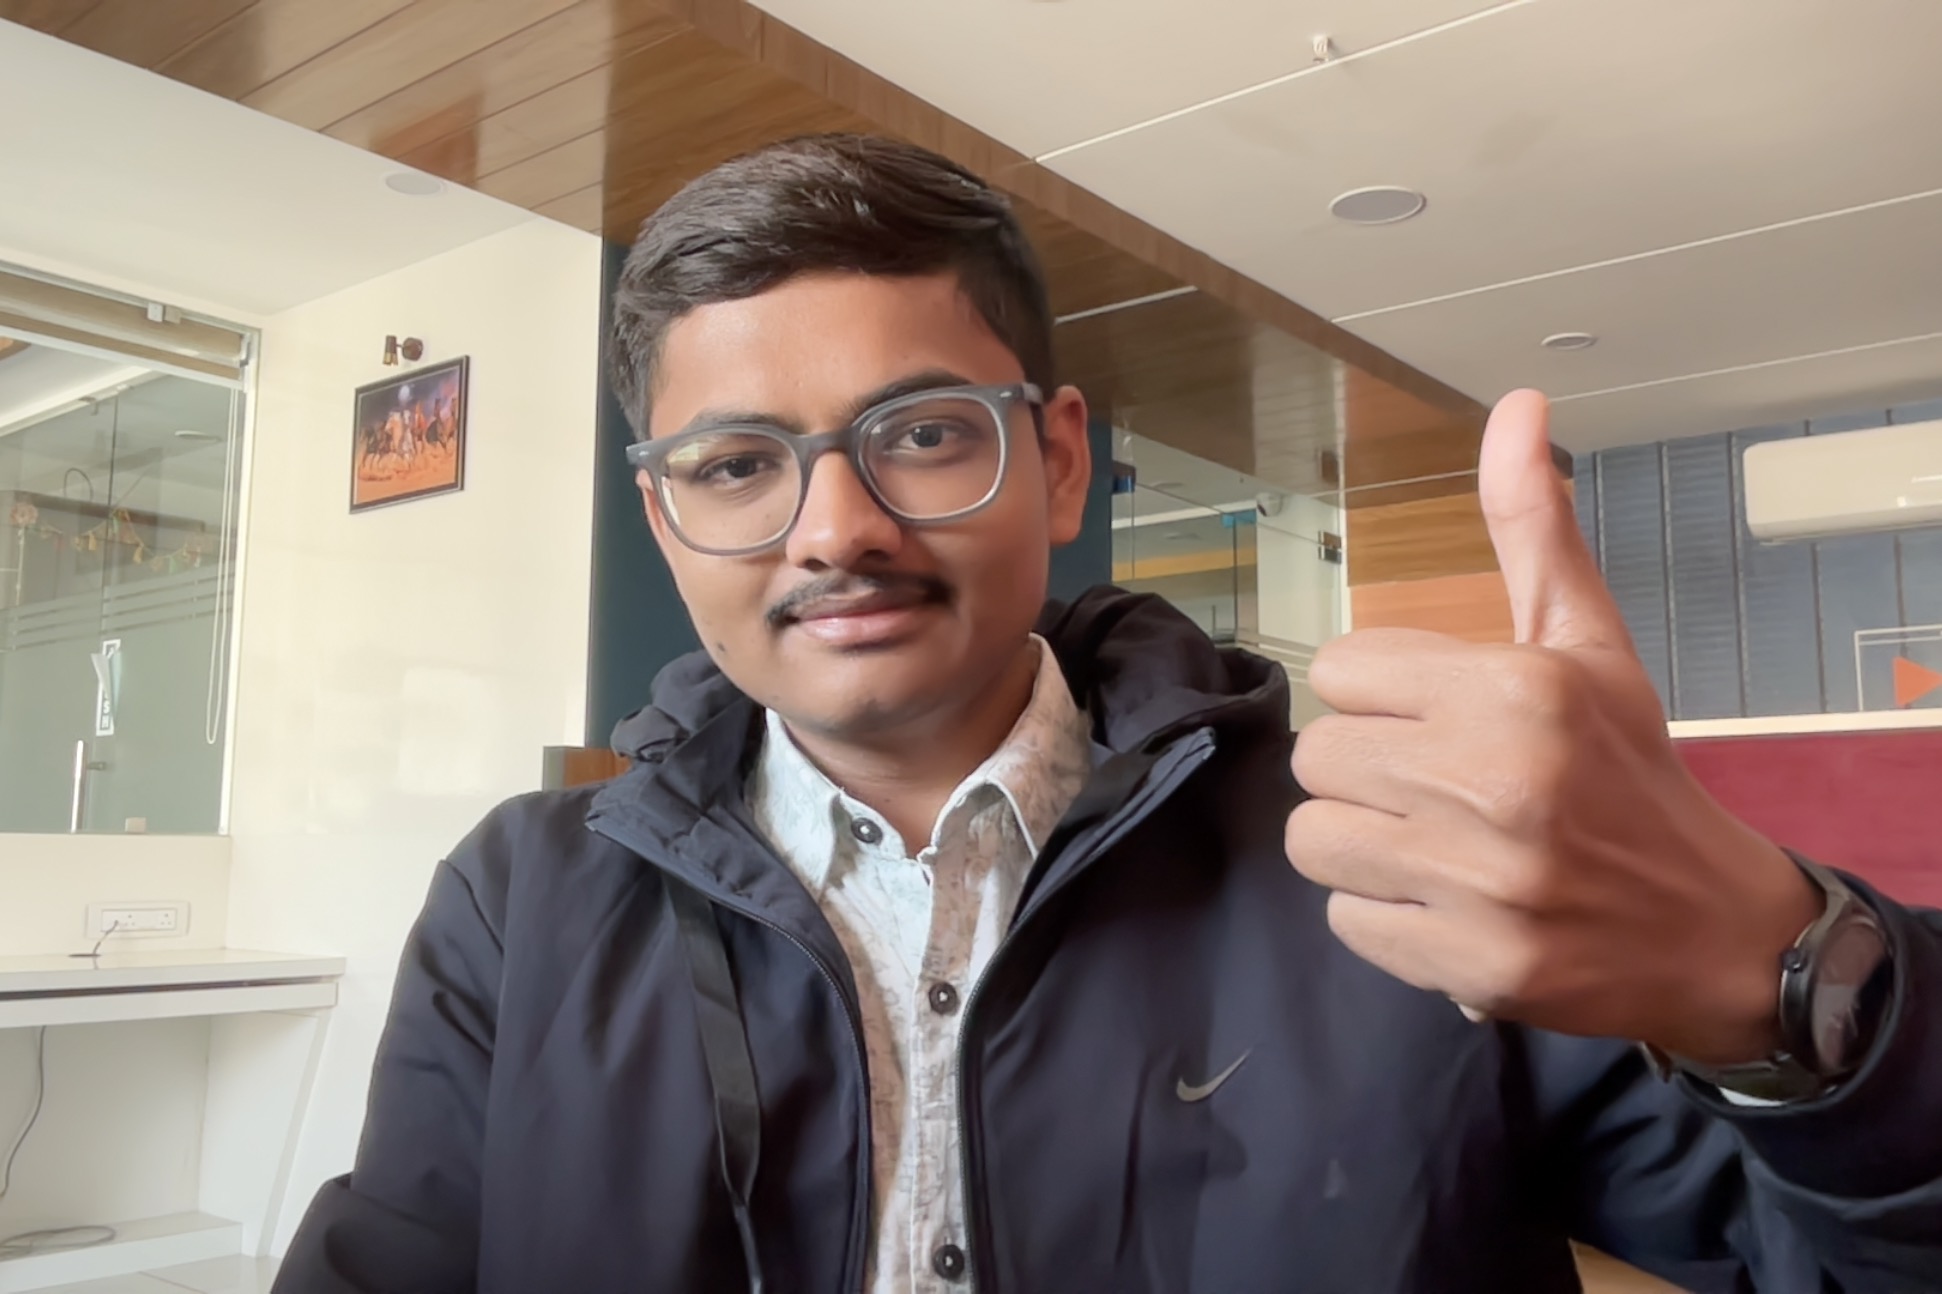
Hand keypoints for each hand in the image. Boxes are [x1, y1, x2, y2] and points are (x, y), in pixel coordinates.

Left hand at [1286, 390, 1818, 1065]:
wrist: (1707, 924)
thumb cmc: (1628, 769)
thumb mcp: (1586, 641)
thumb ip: (1531, 526)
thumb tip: (1516, 402)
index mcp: (1513, 690)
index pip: (1338, 668)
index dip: (1377, 692)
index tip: (1431, 715)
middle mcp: (1490, 783)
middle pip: (1315, 757)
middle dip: (1363, 766)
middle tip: (1431, 782)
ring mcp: (1478, 883)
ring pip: (1314, 840)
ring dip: (1361, 841)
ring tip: (1430, 841)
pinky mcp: (1467, 965)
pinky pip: (1345, 919)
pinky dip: (1383, 913)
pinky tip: (1446, 899)